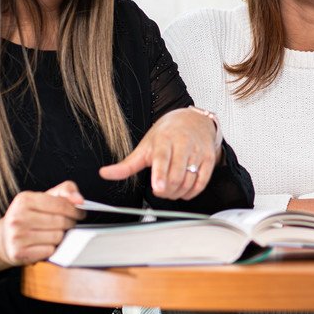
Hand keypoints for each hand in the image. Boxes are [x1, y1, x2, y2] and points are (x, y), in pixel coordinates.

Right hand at [0, 181, 85, 272]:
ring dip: (60, 237)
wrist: (5, 238)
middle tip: (67, 224)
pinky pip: (49, 251)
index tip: (80, 213)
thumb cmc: (30, 216)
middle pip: (61, 221)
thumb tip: (79, 200)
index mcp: (24, 199)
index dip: (75, 210)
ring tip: (53, 233)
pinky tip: (44, 244)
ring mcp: (16, 236)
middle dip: (69, 223)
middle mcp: (17, 217)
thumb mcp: (44, 197)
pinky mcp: (18, 253)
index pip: (60, 204)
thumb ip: (65, 190)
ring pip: (57, 237)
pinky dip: (51, 249)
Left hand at [99, 107, 220, 199]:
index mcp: (164, 140)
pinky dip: (191, 192)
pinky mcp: (209, 159)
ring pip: (188, 181)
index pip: (162, 158)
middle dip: (166, 190)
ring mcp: (198, 152)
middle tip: (159, 189)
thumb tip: (105, 174)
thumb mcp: (145, 146)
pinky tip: (183, 190)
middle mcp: (183, 144)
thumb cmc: (166, 134)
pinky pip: (201, 183)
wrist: (193, 120)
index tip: (158, 187)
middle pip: (176, 175)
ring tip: (169, 189)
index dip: (160, 174)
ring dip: (177, 193)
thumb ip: (127, 164)